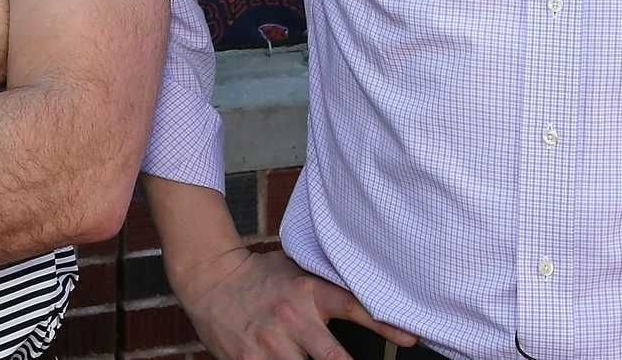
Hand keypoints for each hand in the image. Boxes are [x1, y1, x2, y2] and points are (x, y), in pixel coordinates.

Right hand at [172, 246, 417, 359]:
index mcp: (309, 292)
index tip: (411, 339)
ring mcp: (271, 344)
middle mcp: (293, 319)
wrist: (210, 280)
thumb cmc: (261, 276)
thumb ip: (327, 285)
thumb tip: (370, 288)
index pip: (356, 307)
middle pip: (334, 359)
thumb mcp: (297, 270)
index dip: (387, 325)